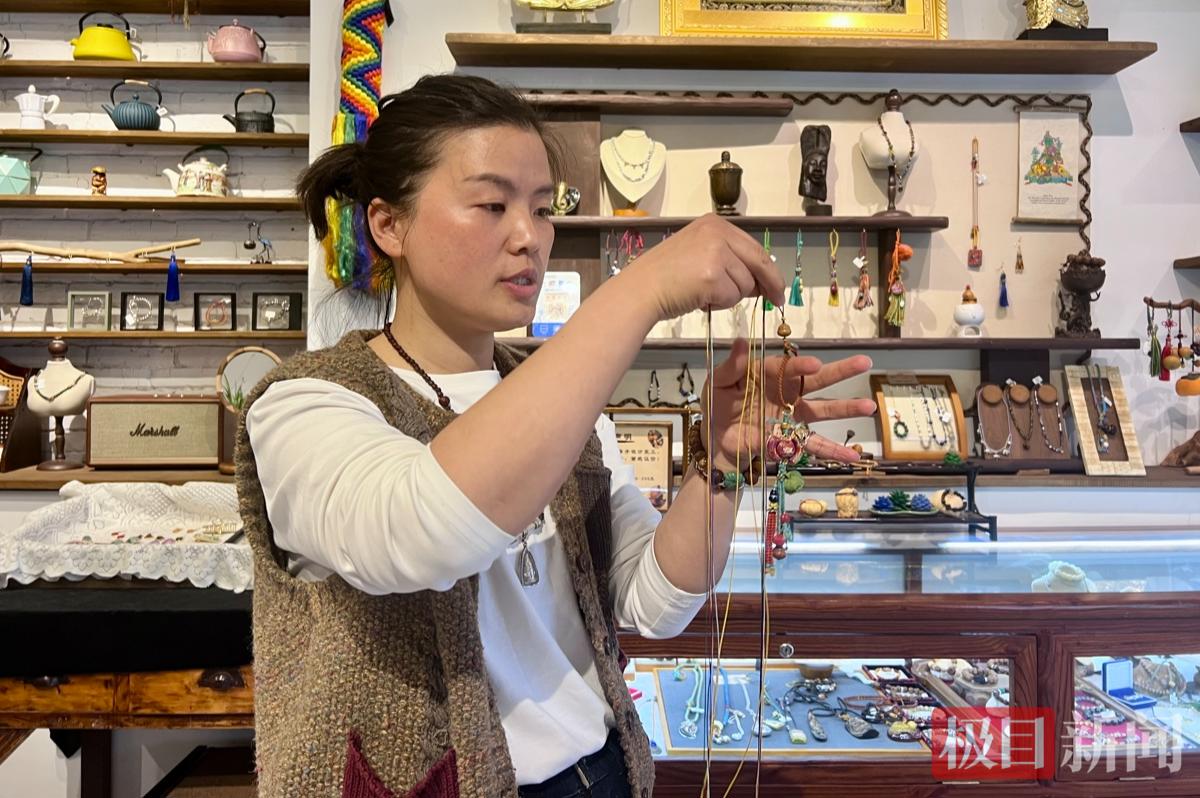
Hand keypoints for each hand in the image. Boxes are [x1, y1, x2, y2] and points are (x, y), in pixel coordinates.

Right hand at [622, 214, 785, 321]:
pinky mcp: (712, 276)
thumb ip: (729, 260)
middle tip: (776, 301)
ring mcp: (715, 253)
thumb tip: (761, 283)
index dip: (770, 271)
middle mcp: (717, 233)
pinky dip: (719, 303)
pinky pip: (732, 297)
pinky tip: (699, 298)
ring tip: (702, 292)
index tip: (777, 287)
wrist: (641, 288)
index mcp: (715, 224)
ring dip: (729, 296)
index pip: (755, 248)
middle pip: (759, 263)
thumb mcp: (700, 254)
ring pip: (745, 284)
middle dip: (769, 285)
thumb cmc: (666, 276)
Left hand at [699, 339, 876, 468]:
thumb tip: (742, 340)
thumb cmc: (718, 404)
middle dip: (840, 373)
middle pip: (815, 381)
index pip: (786, 367)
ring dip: (845, 408)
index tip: (815, 364)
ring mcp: (791, 416)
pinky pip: (813, 444)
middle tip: (864, 362)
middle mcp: (785, 391)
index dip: (800, 365)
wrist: (716, 439)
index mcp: (769, 373)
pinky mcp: (790, 438)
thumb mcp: (719, 382)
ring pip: (822, 410)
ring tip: (869, 406)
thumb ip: (732, 365)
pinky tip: (853, 456)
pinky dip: (833, 451)